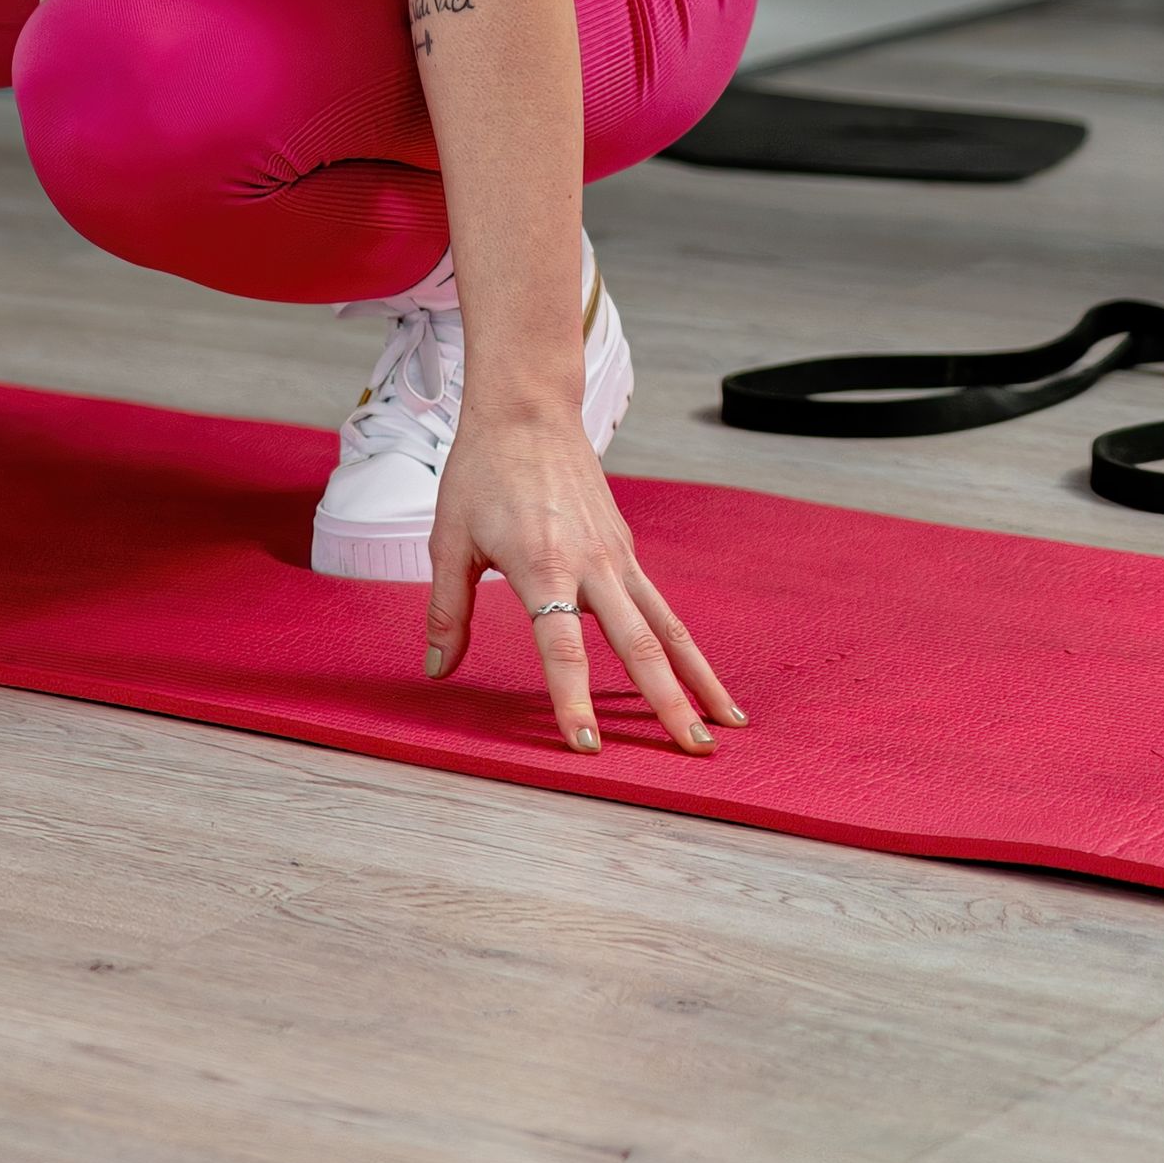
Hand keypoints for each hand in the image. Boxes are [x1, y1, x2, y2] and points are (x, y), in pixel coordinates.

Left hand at [424, 406, 741, 754]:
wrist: (527, 411)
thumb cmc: (481, 473)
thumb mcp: (449, 540)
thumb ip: (447, 610)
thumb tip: (436, 669)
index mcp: (542, 566)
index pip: (560, 647)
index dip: (573, 698)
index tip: (587, 743)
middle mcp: (591, 565)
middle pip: (638, 645)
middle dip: (667, 702)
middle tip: (693, 751)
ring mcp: (618, 557)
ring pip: (668, 628)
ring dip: (698, 679)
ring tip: (727, 725)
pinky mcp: (627, 550)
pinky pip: (662, 607)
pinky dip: (686, 645)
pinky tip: (701, 677)